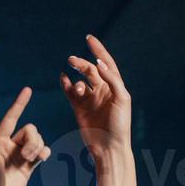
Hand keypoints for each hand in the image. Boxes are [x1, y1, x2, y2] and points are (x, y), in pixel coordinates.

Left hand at [0, 86, 49, 185]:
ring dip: (38, 147)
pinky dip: (44, 153)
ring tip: (29, 161)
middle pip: (30, 130)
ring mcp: (19, 156)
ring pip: (38, 140)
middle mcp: (9, 146)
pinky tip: (40, 159)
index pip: (11, 118)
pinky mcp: (27, 168)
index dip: (19, 104)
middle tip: (25, 156)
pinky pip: (42, 152)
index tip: (28, 90)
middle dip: (33, 139)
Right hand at [59, 34, 131, 153]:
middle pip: (90, 71)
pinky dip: (66, 85)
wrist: (109, 147)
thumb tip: (100, 64)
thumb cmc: (120, 124)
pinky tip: (63, 78)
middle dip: (82, 64)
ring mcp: (90, 100)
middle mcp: (102, 91)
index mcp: (114, 86)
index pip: (106, 63)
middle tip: (72, 60)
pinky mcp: (79, 109)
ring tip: (75, 84)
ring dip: (76, 79)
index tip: (89, 39)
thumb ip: (112, 80)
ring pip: (80, 82)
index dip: (98, 50)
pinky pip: (70, 93)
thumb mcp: (121, 99)